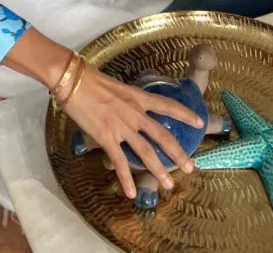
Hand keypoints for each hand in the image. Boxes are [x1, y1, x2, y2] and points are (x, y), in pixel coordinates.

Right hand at [60, 64, 202, 198]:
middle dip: (178, 153)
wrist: (74, 81)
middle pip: (162, 136)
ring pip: (146, 152)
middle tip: (190, 166)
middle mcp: (134, 113)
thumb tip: (132, 108)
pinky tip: (131, 193)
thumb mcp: (117, 87)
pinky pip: (119, 162)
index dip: (184, 114)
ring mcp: (121, 127)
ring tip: (169, 184)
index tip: (199, 122)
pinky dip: (126, 179)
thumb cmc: (91, 79)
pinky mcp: (106, 137)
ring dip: (159, 170)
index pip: (167, 105)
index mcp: (138, 97)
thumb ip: (128, 100)